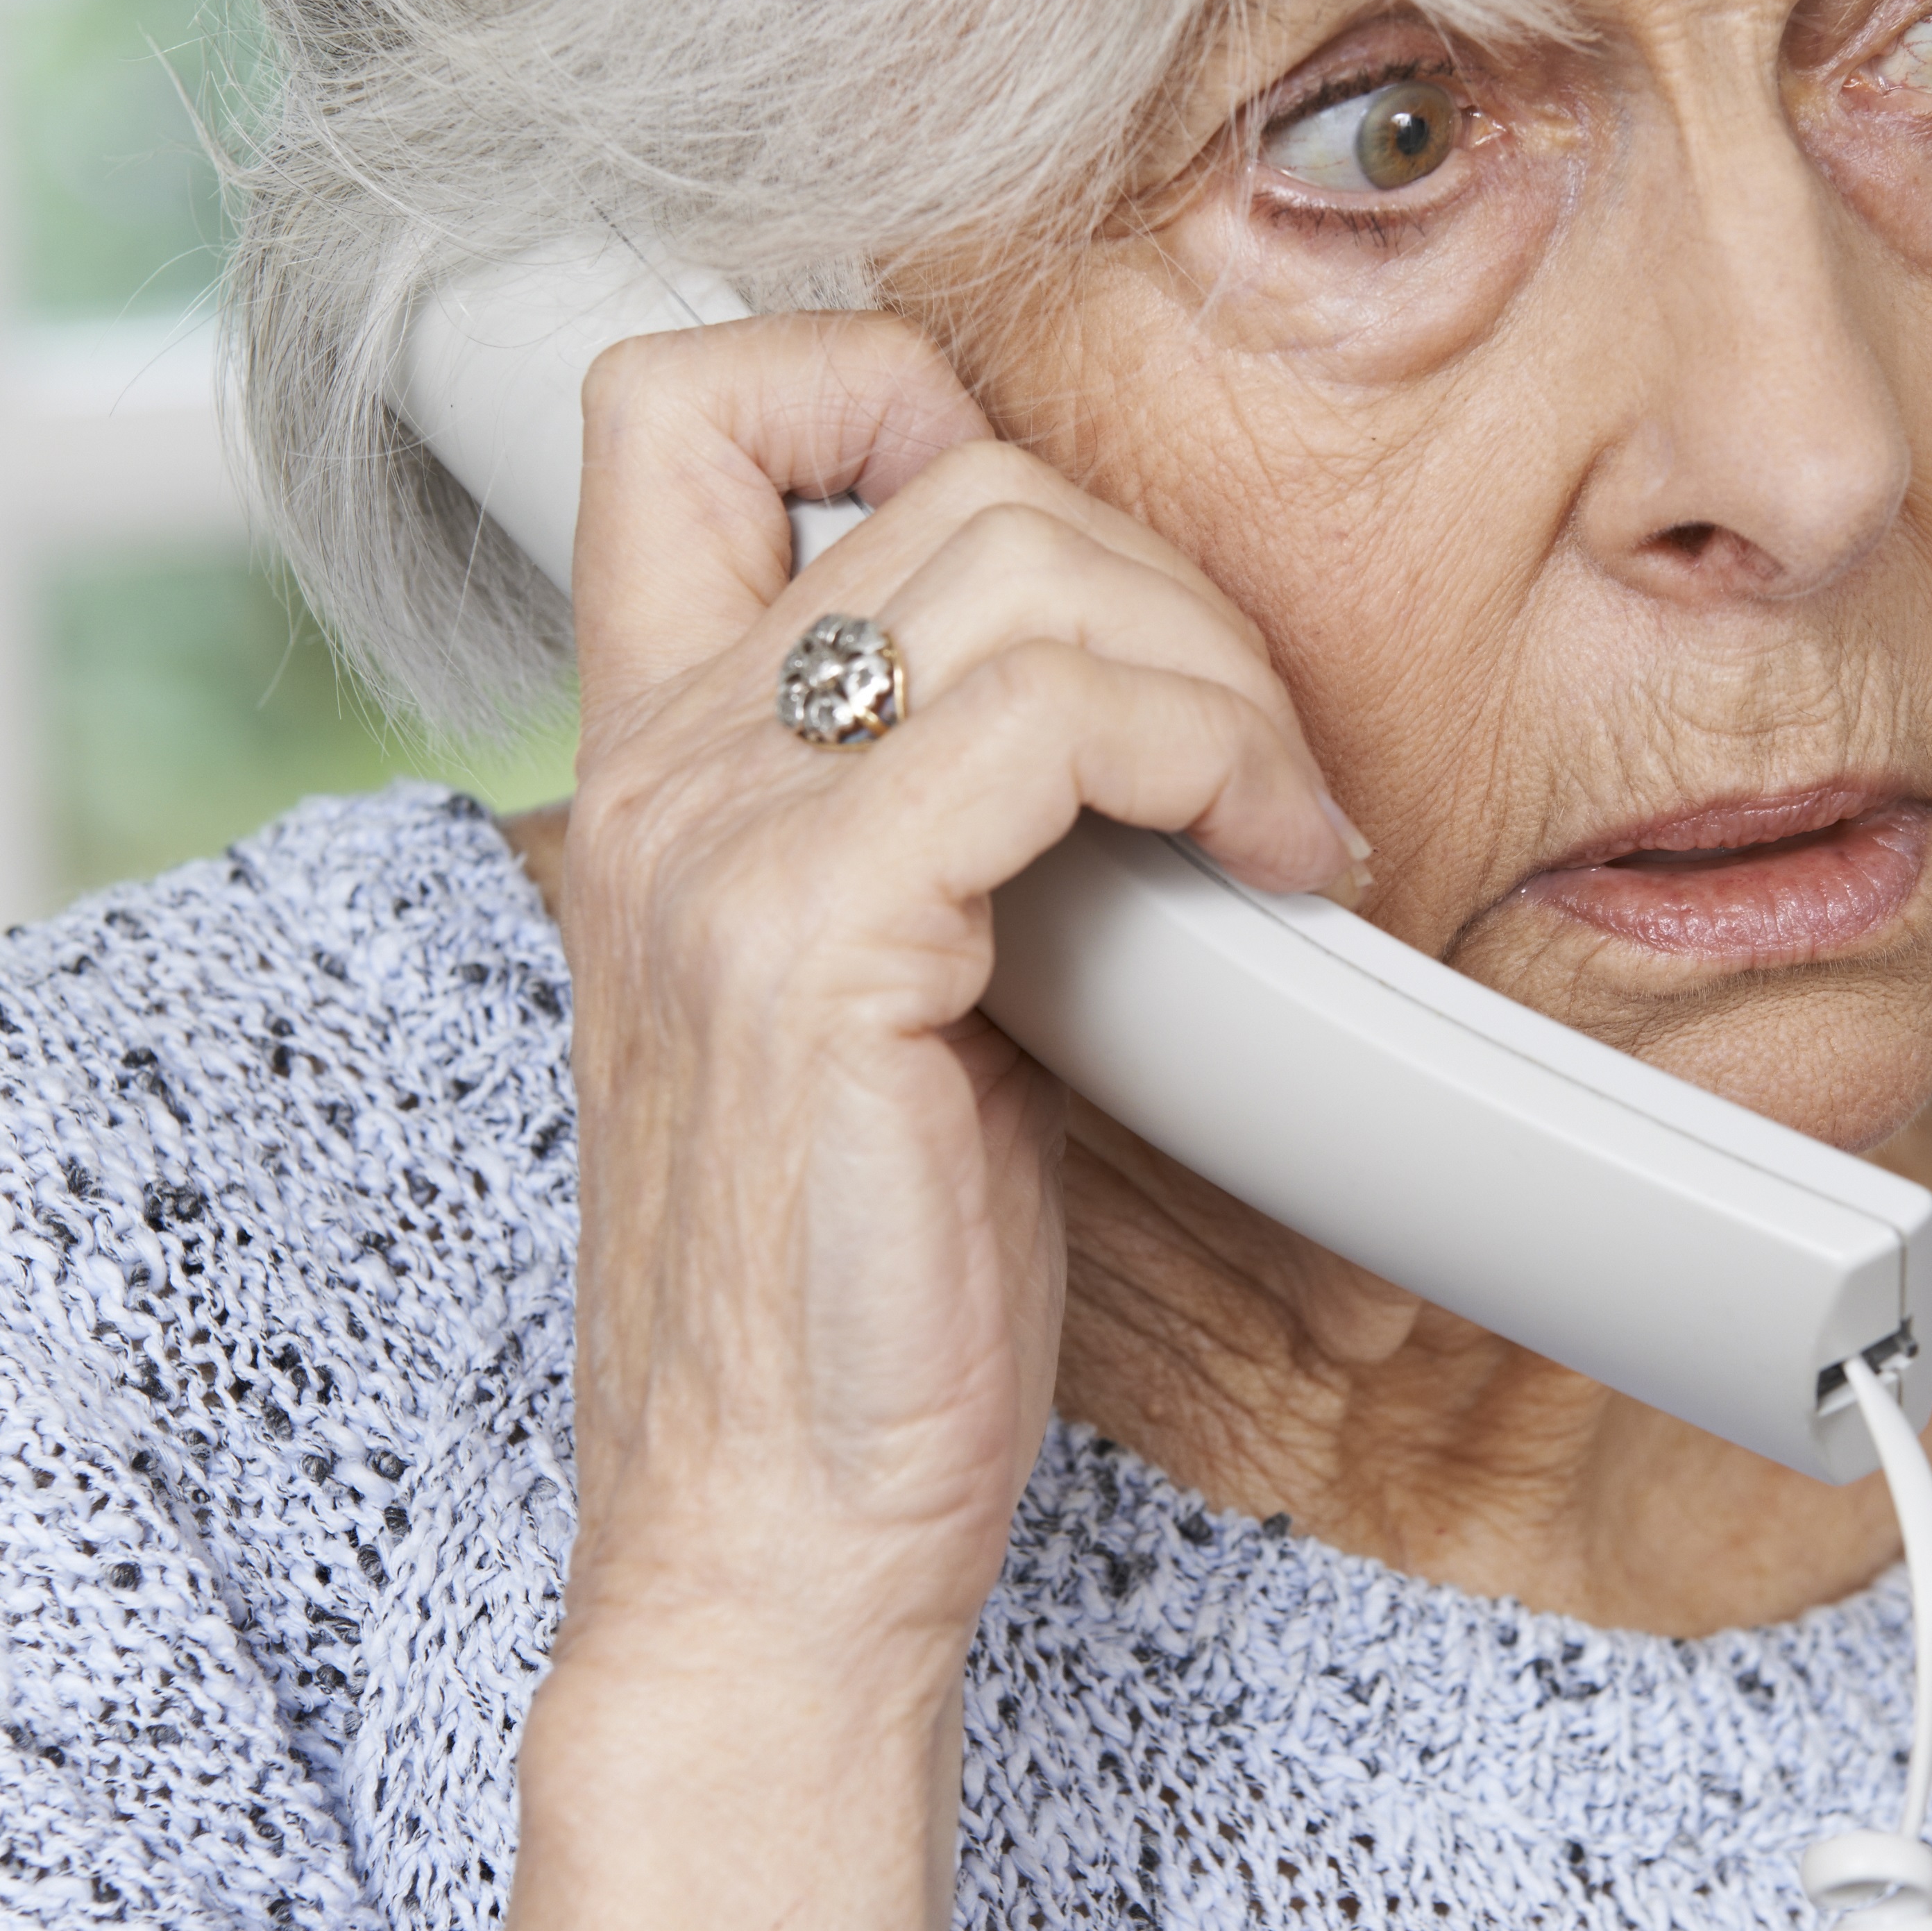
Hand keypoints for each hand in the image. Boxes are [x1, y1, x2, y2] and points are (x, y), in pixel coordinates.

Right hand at [551, 309, 1361, 1702]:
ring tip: (1276, 820)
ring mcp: (720, 842)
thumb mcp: (888, 1001)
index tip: (1063, 555)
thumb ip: (942, 818)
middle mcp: (660, 771)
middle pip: (949, 471)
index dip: (884, 383)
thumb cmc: (854, 1300)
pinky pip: (1060, 716)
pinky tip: (1272, 862)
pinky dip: (1214, 752)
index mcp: (655, 765)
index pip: (683, 404)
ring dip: (1215, 668)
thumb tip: (1134, 699)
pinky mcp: (818, 939)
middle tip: (1249, 762)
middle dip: (1163, 580)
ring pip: (1024, 560)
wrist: (770, 1547)